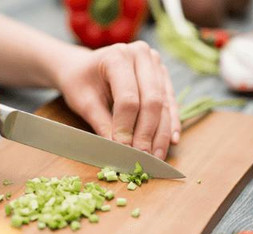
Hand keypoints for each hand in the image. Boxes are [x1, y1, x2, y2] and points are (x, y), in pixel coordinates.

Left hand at [53, 41, 180, 159]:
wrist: (84, 67)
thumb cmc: (80, 82)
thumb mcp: (85, 103)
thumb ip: (103, 125)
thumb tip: (120, 151)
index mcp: (118, 56)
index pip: (128, 99)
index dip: (126, 128)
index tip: (123, 151)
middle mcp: (142, 56)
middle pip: (151, 101)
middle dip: (147, 134)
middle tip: (143, 158)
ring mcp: (155, 65)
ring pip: (164, 104)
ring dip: (162, 134)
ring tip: (157, 157)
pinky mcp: (162, 76)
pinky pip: (171, 102)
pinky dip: (171, 123)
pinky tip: (173, 140)